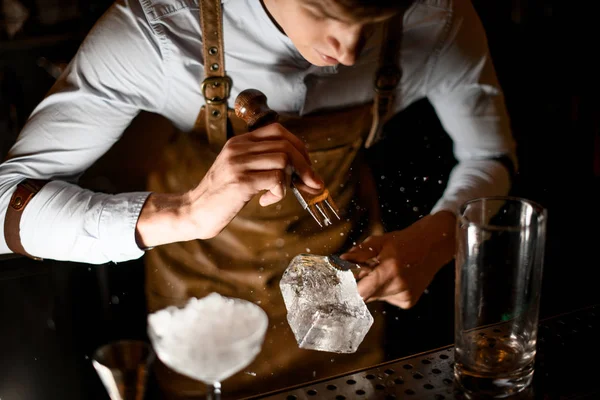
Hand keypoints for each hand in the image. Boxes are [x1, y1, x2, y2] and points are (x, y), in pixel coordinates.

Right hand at [136, 123, 322, 246]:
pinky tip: (266, 201)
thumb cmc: (222, 195)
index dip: (299, 147)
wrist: (194, 211)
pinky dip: (279, 192)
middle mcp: (238, 148)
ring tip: (277, 194)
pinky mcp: (240, 182)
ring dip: (290, 180)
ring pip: (284, 160)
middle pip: (286, 145)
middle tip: (309, 184)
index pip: (278, 130)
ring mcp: (238, 164)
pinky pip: (276, 179)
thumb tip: (304, 170)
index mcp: (240, 142)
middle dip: (305, 166)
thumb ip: (264, 164)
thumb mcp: (241, 170)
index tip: (306, 167)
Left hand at [340, 211, 455, 308]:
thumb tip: (342, 260)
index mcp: (390, 269)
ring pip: (377, 297)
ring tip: (387, 271)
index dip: (351, 288)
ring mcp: (405, 296)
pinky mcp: (409, 302)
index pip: (361, 292)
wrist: (432, 246)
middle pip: (367, 296)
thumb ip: (359, 252)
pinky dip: (387, 290)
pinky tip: (396, 278)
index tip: (346, 282)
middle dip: (364, 284)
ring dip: (376, 287)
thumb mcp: (380, 242)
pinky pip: (388, 298)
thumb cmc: (405, 242)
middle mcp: (399, 286)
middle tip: (370, 269)